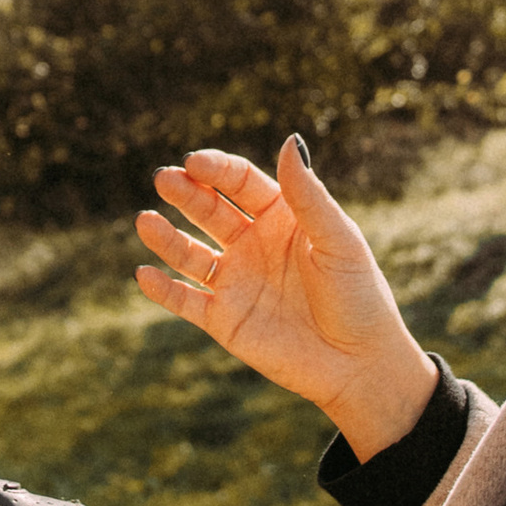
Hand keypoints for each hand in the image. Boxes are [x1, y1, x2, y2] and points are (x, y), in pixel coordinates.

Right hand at [135, 139, 436, 460]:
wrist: (359, 365)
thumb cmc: (358, 296)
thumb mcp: (337, 241)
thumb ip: (309, 196)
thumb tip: (290, 140)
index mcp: (281, 218)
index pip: (240, 183)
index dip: (217, 169)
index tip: (194, 162)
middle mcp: (253, 245)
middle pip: (209, 210)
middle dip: (185, 193)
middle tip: (165, 179)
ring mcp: (235, 282)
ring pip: (189, 253)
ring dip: (165, 237)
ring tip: (145, 221)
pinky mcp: (224, 320)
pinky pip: (184, 301)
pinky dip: (162, 289)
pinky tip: (145, 274)